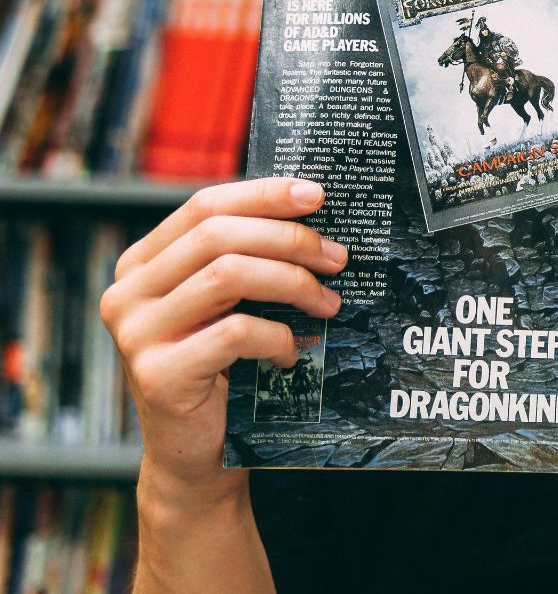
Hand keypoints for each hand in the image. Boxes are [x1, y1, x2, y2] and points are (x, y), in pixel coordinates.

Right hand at [99, 178, 345, 509]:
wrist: (196, 455)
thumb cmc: (223, 370)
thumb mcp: (227, 306)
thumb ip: (245, 260)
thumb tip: (311, 212)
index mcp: (142, 264)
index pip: (204, 206)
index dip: (264, 194)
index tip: (317, 194)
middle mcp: (127, 292)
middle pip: (218, 235)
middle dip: (289, 239)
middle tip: (338, 258)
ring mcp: (136, 333)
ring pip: (228, 275)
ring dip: (293, 283)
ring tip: (328, 303)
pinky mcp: (158, 373)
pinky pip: (236, 332)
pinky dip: (277, 336)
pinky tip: (292, 352)